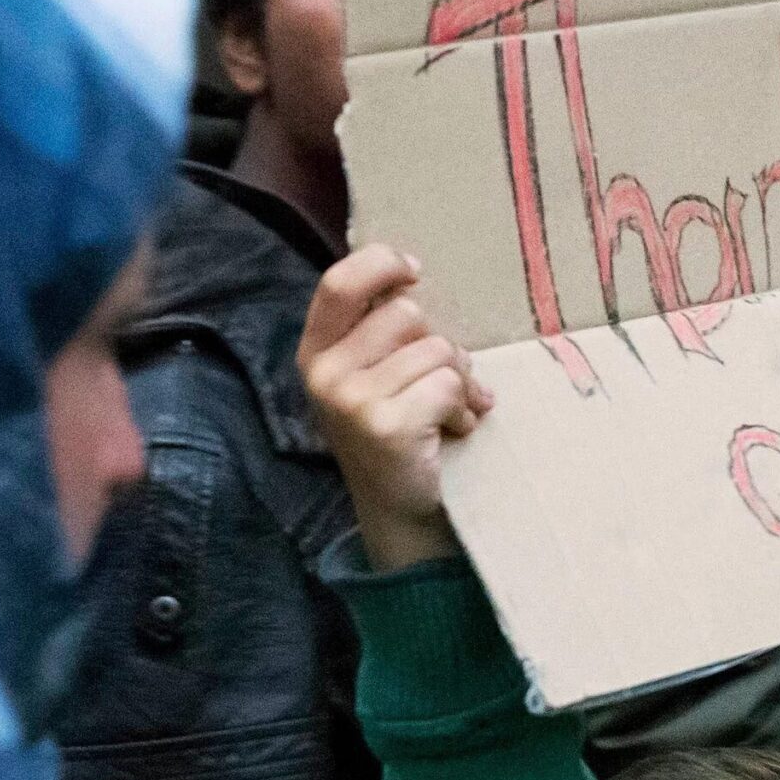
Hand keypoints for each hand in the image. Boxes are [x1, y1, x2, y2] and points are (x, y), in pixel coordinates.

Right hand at [300, 245, 494, 572]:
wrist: (401, 515)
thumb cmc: (397, 432)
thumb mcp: (375, 377)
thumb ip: (383, 332)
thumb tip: (413, 275)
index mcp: (316, 353)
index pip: (338, 283)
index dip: (380, 264)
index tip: (413, 271)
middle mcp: (324, 374)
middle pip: (407, 313)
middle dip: (440, 345)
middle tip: (442, 384)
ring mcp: (350, 400)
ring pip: (437, 349)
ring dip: (459, 382)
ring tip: (446, 414)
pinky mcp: (384, 425)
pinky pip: (449, 384)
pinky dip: (463, 408)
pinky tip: (450, 433)